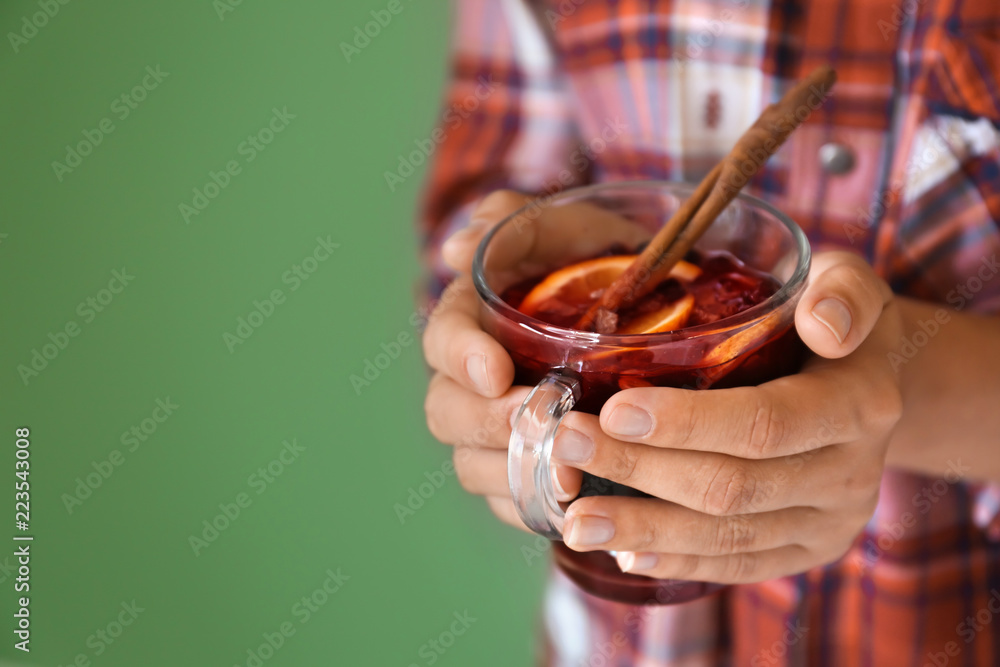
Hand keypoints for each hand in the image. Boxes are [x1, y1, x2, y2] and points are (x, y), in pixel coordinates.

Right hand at [423, 191, 649, 528]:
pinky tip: (574, 502)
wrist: (653, 305)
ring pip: (474, 465)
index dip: (460, 358)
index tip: (494, 370)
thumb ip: (513, 225)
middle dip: (486, 422)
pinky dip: (537, 506)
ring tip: (568, 472)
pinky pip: (514, 503)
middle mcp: (475, 381)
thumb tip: (456, 248)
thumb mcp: (567, 227)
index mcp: (473, 321)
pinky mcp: (531, 469)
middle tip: (538, 421)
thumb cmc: (600, 260)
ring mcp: (499, 430)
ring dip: (513, 471)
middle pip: (447, 413)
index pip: (442, 341)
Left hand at [553, 251, 903, 582]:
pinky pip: (738, 566)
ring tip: (574, 520)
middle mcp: (852, 475)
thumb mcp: (847, 283)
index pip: (764, 424)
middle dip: (639, 471)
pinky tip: (621, 553)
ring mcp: (830, 523)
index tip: (614, 411)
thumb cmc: (834, 319)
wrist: (873, 386)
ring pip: (727, 537)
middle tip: (566, 447)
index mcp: (860, 404)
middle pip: (731, 487)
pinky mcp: (807, 551)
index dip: (688, 423)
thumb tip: (820, 322)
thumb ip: (842, 292)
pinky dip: (676, 562)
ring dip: (643, 529)